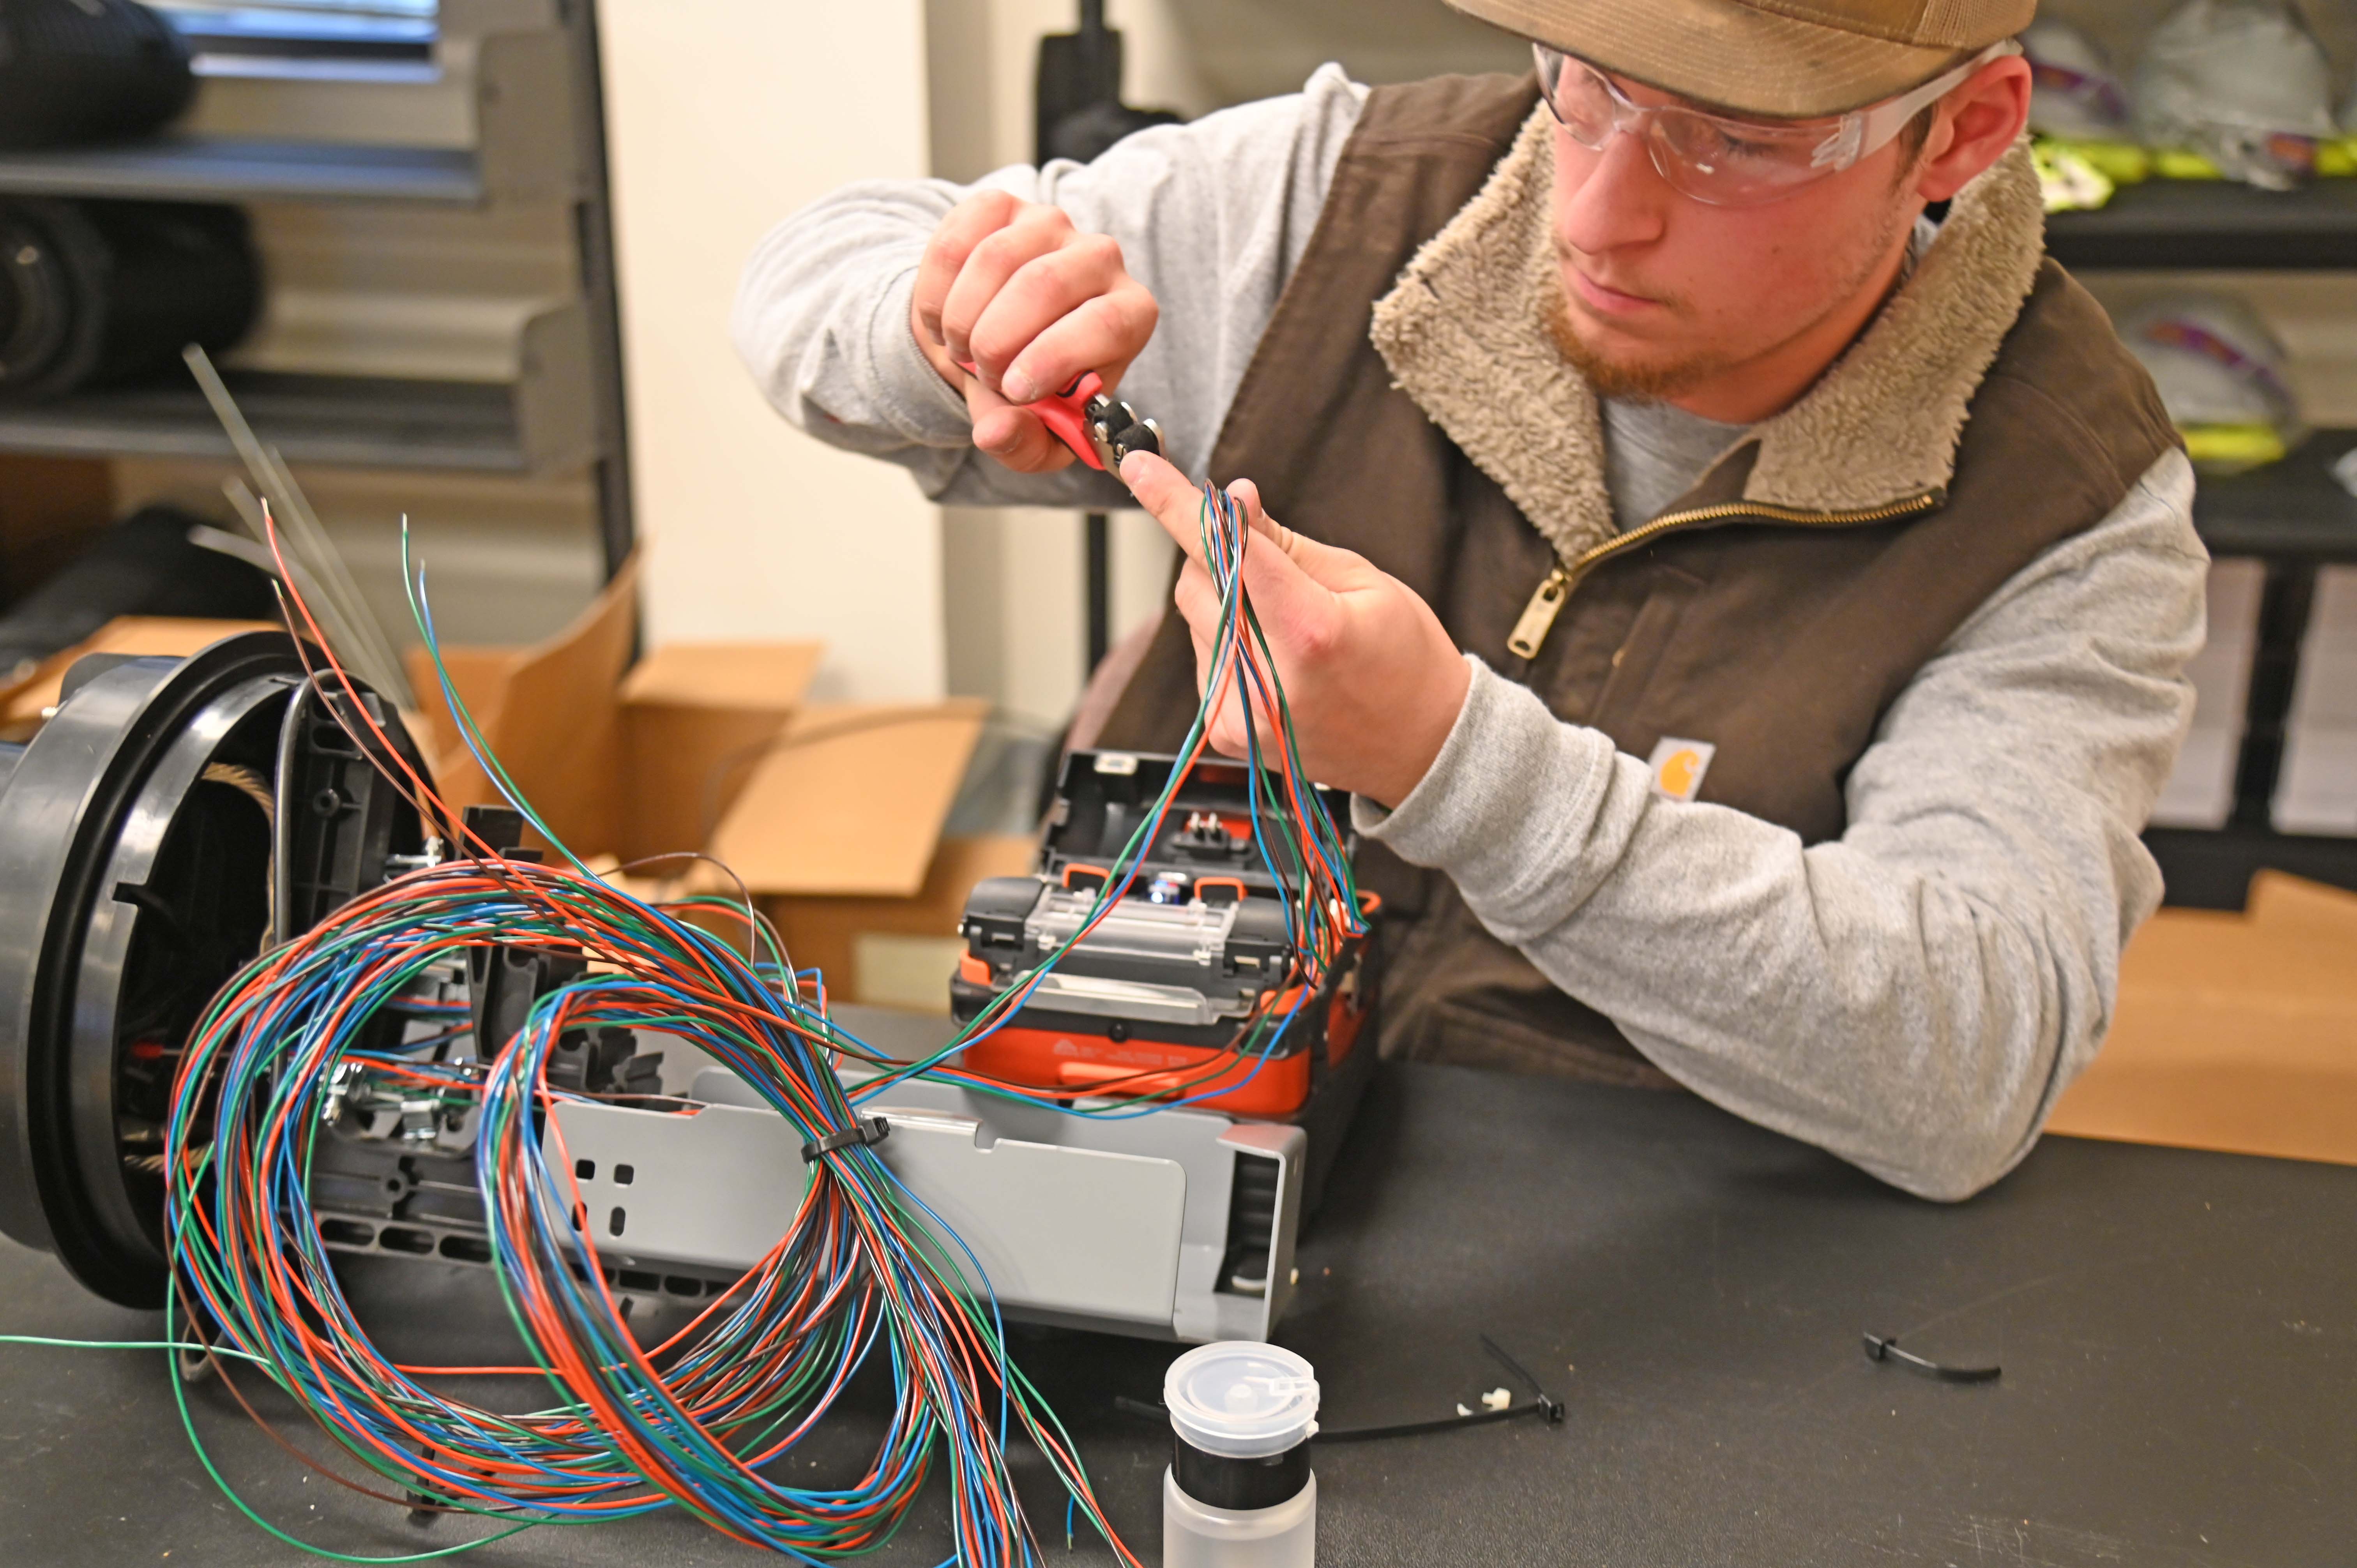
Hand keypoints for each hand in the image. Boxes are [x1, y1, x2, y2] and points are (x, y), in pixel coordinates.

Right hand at [910, 191, 1158, 472]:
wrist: (991, 344)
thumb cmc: (1030, 390)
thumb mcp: (1036, 434)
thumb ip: (1024, 443)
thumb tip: (996, 433)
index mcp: (1129, 315)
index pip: (1106, 322)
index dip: (1053, 358)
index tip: (1012, 390)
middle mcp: (1100, 258)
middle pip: (1044, 284)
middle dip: (996, 339)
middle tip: (980, 372)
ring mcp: (1050, 224)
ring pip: (996, 258)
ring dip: (963, 318)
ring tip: (960, 349)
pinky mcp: (1001, 207)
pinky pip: (959, 238)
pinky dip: (937, 290)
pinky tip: (941, 320)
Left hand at [1120, 451, 1470, 808]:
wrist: (1422, 746)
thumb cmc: (1404, 657)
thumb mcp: (1362, 581)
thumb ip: (1286, 543)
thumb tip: (1234, 499)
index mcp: (1309, 631)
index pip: (1226, 551)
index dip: (1177, 504)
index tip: (1139, 466)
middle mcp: (1267, 680)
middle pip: (1198, 583)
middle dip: (1220, 558)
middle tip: (1272, 567)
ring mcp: (1242, 714)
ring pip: (1194, 620)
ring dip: (1225, 604)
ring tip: (1288, 629)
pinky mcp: (1228, 734)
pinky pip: (1203, 659)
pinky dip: (1226, 644)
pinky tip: (1276, 660)